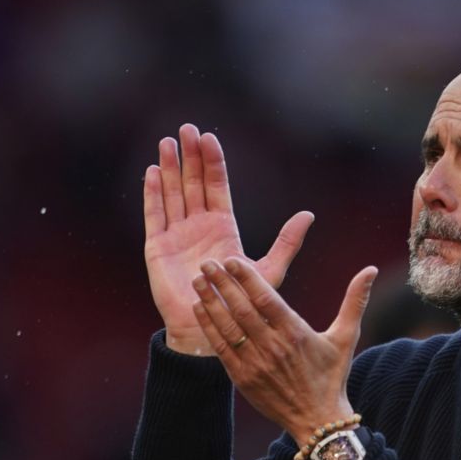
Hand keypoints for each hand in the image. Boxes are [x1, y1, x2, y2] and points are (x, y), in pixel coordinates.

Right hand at [142, 123, 309, 354]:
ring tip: (167, 142)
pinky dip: (153, 194)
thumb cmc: (242, 305)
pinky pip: (155, 216)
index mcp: (223, 228)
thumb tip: (308, 215)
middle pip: (193, 183)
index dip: (213, 163)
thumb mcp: (269, 270)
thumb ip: (287, 242)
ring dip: (169, 168)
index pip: (217, 187)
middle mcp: (198, 227)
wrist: (213, 330)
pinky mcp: (158, 248)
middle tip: (187, 129)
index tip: (210, 138)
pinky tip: (152, 172)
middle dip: (191, 157)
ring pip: (172, 194)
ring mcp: (177, 235)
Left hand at [191, 255, 378, 445]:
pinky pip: (221, 348)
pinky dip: (208, 327)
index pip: (266, 298)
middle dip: (222, 283)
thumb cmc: (332, 376)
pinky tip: (199, 309)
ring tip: (198, 281)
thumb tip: (371, 269)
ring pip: (228, 327)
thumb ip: (355, 300)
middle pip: (242, 309)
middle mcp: (274, 348)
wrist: (317, 420)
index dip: (246, 277)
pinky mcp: (243, 379)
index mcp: (296, 333)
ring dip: (210, 302)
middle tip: (207, 262)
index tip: (231, 259)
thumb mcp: (346, 336)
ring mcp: (256, 364)